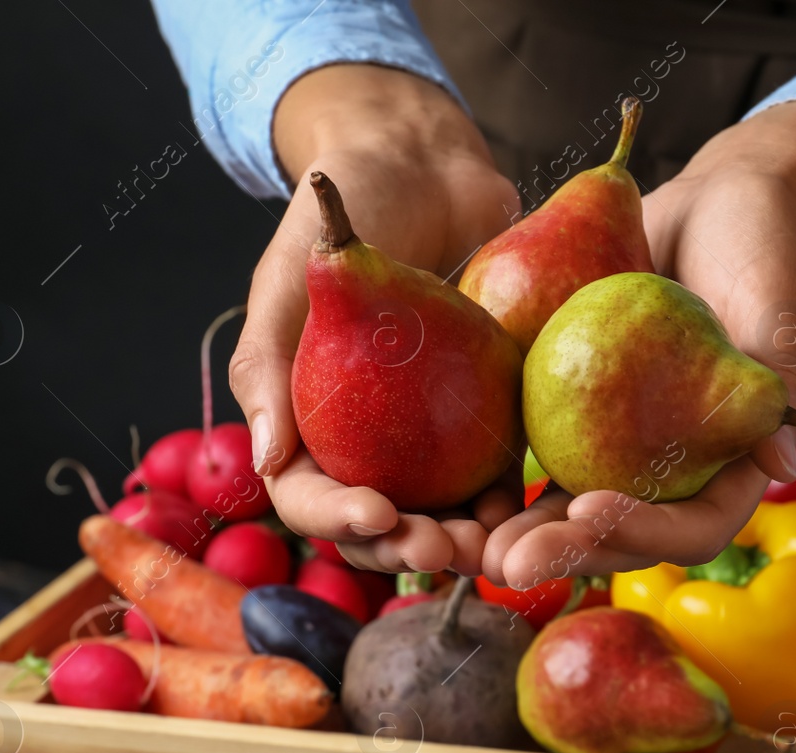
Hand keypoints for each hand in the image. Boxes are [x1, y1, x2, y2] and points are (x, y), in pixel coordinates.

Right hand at [230, 65, 520, 574]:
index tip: (381, 514)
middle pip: (376, 524)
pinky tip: (530, 511)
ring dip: (460, 541)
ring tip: (491, 549)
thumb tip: (265, 463)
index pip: (306, 495)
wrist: (425, 159)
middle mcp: (360, 438)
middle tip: (445, 550)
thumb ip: (271, 365)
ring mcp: (421, 433)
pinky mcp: (480, 415)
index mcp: (301, 419)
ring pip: (437, 512)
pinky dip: (507, 502)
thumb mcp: (297, 273)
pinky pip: (493, 472)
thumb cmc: (350, 204)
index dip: (337, 520)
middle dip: (406, 549)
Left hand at [483, 99, 795, 587]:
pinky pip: (536, 454)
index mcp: (730, 462)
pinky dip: (500, 477)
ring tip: (470, 546)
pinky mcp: (576, 416)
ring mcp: (621, 448)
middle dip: (563, 554)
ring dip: (521, 535)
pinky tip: (454, 488)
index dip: (642, 533)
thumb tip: (778, 466)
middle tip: (506, 562)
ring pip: (567, 511)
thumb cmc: (761, 243)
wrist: (713, 204)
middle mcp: (674, 469)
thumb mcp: (778, 301)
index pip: (691, 527)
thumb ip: (778, 373)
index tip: (589, 507)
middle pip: (618, 537)